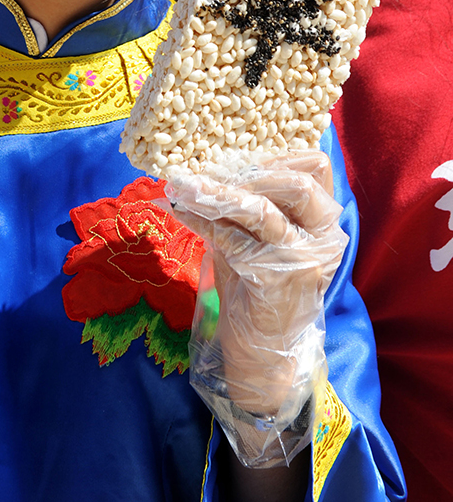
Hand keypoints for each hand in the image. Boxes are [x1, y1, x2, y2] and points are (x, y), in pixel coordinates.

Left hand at [166, 151, 346, 466]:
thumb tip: (207, 160)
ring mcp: (303, 259)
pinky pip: (233, 239)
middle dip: (247, 170)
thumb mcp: (257, 234)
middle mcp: (323, 237)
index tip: (236, 152)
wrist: (263, 349)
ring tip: (182, 183)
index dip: (276, 153)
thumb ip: (246, 200)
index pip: (316, 165)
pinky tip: (178, 210)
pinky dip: (201, 220)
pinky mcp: (275, 279)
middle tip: (207, 167)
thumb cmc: (258, 283)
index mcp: (324, 220)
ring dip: (215, 193)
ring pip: (261, 210)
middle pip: (297, 182)